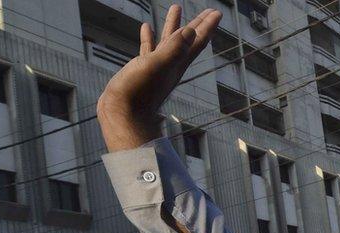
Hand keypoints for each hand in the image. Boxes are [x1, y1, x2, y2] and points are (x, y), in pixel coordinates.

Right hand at [97, 5, 221, 151]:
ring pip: (168, 40)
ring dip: (173, 25)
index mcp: (177, 62)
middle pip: (188, 39)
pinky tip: (146, 27)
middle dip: (198, 23)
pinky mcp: (141, 69)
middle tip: (208, 10)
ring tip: (176, 8)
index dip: (207, 25)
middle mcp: (170, 63)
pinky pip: (149, 48)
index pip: (197, 40)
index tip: (216, 12)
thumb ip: (174, 49)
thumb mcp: (156, 66)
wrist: (122, 115)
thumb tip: (191, 31)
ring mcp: (156, 66)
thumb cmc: (138, 94)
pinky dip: (149, 37)